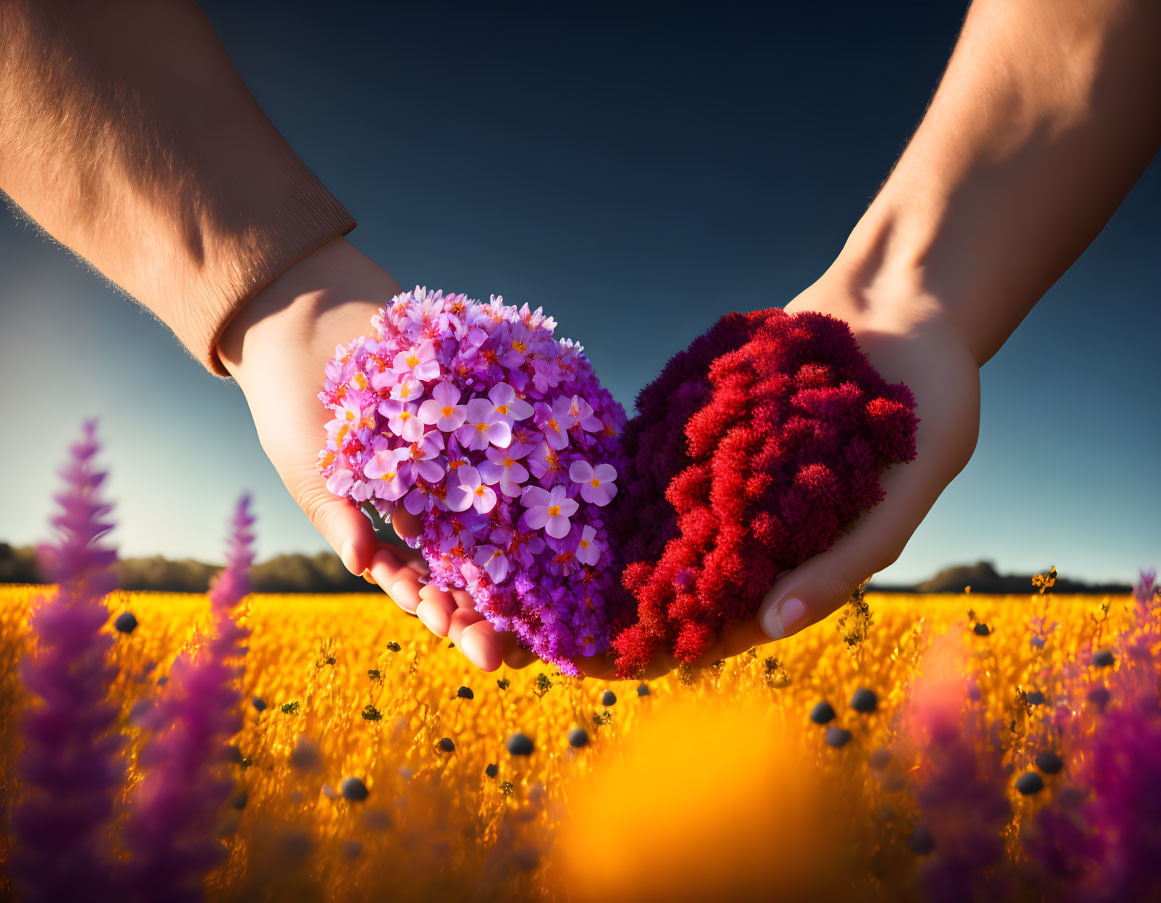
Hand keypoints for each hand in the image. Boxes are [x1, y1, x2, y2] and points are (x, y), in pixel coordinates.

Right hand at [218, 238, 534, 670]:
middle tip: (506, 642)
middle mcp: (431, 505)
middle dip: (482, 607)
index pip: (417, 583)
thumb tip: (360, 565)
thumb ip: (337, 513)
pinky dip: (523, 476)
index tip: (459, 638)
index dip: (438, 612)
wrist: (312, 317)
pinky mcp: (475, 421)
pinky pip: (502, 454)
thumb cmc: (296, 402)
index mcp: (385, 529)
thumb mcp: (309, 464)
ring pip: (491, 518)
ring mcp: (457, 464)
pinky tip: (553, 500)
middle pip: (464, 565)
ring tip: (537, 587)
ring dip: (511, 555)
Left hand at [389, 266, 980, 679]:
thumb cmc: (930, 402)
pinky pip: (646, 456)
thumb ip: (845, 560)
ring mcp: (722, 478)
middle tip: (520, 624)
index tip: (594, 667)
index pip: (721, 624)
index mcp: (799, 565)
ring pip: (644, 520)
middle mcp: (751, 530)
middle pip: (666, 580)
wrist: (906, 308)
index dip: (661, 649)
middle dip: (599, 603)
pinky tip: (539, 480)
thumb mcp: (906, 485)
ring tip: (509, 562)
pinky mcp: (701, 429)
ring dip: (585, 545)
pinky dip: (604, 473)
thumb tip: (771, 628)